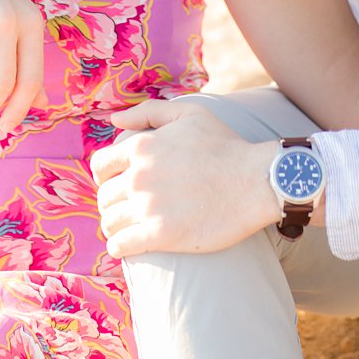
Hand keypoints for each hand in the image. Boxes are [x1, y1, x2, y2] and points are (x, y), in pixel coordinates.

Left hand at [92, 99, 288, 257]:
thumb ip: (150, 111)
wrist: (258, 180)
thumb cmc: (227, 146)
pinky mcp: (161, 235)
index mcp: (142, 147)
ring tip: (132, 227)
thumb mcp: (191, 114)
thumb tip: (115, 118)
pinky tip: (132, 244)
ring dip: (117, 226)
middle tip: (132, 207)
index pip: (100, 166)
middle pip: (105, 197)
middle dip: (115, 202)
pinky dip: (120, 246)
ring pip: (109, 223)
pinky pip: (120, 246)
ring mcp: (149, 207)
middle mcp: (140, 176)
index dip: (106, 176)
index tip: (119, 183)